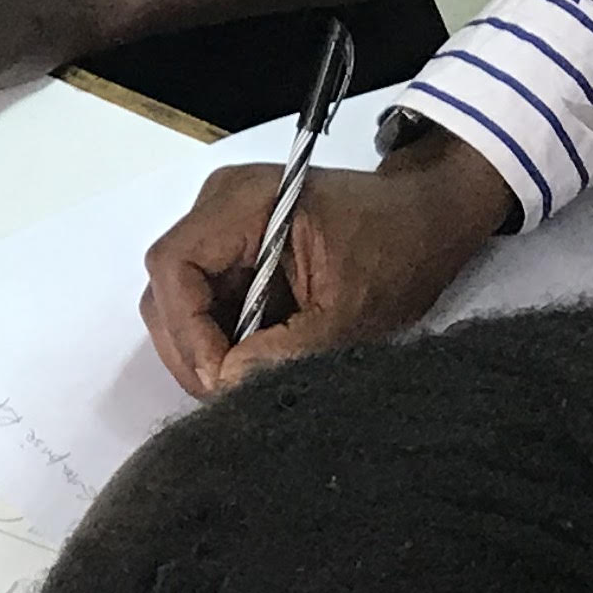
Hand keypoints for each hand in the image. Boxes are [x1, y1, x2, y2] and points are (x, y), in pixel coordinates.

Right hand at [139, 138, 513, 396]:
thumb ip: (286, 350)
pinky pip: (204, 300)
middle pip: (166, 286)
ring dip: (202, 347)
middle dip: (190, 346)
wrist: (426, 221)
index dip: (186, 328)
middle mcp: (219, 206)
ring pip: (179, 299)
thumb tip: (226, 384)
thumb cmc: (398, 249)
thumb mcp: (348, 310)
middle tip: (226, 391)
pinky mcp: (233, 251)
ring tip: (239, 380)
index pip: (174, 265)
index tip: (219, 376)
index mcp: (244, 201)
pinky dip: (220, 338)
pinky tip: (250, 360)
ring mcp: (223, 228)